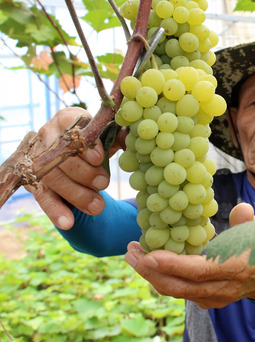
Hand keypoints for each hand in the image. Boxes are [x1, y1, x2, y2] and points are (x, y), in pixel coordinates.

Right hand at [25, 107, 116, 229]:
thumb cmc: (94, 143)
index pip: (70, 125)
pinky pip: (43, 197)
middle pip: (61, 156)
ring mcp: (38, 160)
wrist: (75, 156)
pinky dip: (56, 211)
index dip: (84, 143)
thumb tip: (132, 135)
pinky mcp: (35, 182)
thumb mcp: (106, 137)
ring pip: (52, 177)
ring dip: (75, 194)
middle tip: (104, 184)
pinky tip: (68, 222)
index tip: (99, 158)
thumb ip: (118, 136)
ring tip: (97, 206)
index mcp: (67, 119)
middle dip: (84, 172)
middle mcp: (48, 136)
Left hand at [124, 203, 254, 308]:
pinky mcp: (207, 300)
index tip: (148, 253)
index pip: (199, 271)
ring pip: (175, 291)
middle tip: (130, 251)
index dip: (172, 265)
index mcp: (235, 270)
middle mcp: (221, 289)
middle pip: (179, 286)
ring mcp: (213, 298)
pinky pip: (179, 292)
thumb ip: (247, 221)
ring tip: (133, 255)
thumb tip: (242, 208)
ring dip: (151, 275)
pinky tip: (150, 264)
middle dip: (150, 270)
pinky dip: (162, 279)